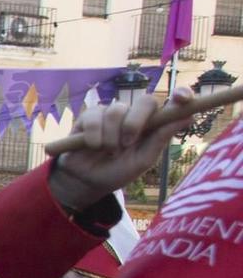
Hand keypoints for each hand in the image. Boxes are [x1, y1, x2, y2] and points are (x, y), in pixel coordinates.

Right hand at [50, 85, 197, 209]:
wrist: (88, 181)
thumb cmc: (119, 170)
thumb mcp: (143, 160)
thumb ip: (161, 139)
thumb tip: (188, 117)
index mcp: (153, 124)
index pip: (171, 102)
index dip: (180, 95)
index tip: (184, 98)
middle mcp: (134, 114)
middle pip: (144, 101)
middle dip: (136, 122)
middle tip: (127, 143)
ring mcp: (111, 113)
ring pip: (116, 111)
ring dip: (112, 137)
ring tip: (109, 151)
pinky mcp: (89, 116)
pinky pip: (94, 119)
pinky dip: (94, 136)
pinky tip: (93, 146)